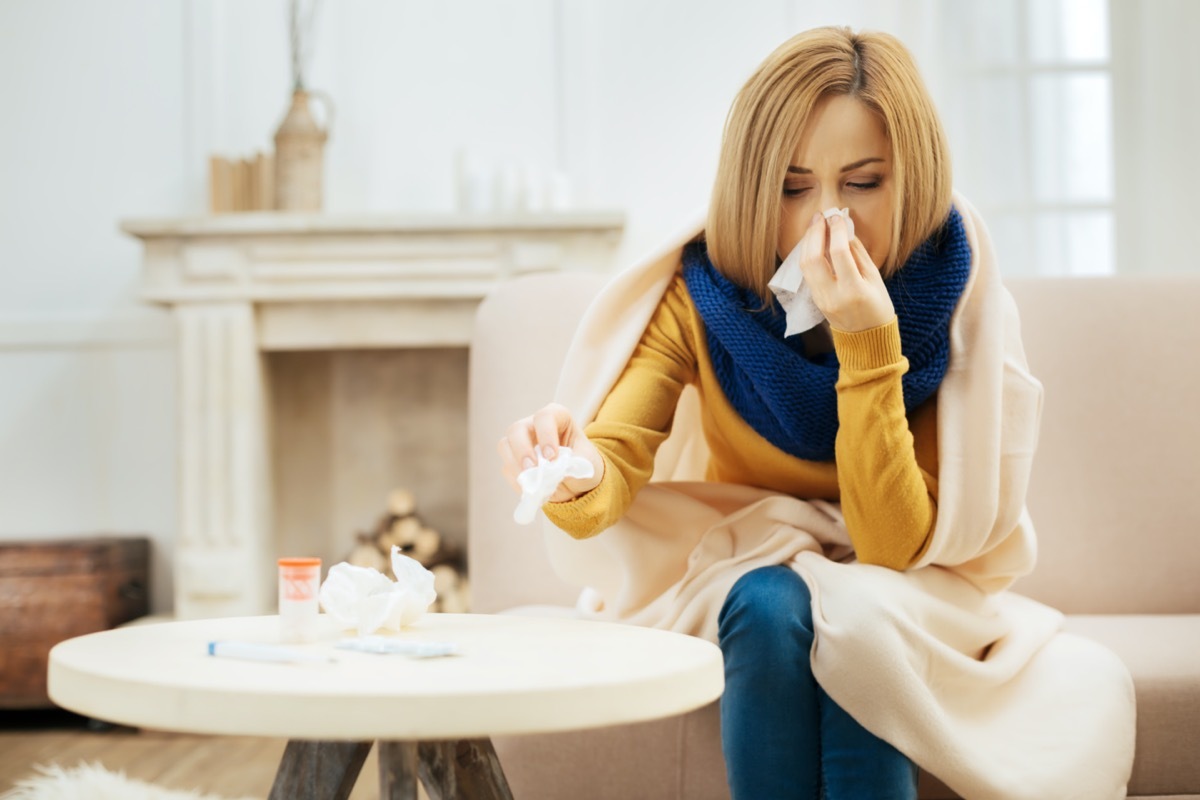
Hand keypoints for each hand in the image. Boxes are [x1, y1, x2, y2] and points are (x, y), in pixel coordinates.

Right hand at [498, 403, 604, 501]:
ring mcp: (521, 442)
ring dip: (515, 466)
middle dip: (522, 450)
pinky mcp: (514, 461)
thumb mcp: (586, 462)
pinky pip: (507, 468)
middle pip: (517, 429)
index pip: (545, 417)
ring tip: (531, 482)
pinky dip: (517, 480)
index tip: (552, 456)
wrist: (579, 482)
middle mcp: (534, 425)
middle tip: (532, 469)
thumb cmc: (584, 463)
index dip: (546, 435)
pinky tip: (531, 488)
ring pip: (505, 446)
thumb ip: (570, 464)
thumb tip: (550, 472)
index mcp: (557, 416)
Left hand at [798, 213, 894, 332]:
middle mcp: (833, 295)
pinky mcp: (815, 300)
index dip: (835, 231)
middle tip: (821, 216)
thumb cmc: (878, 306)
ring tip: (816, 226)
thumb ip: (858, 253)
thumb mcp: (875, 279)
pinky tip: (815, 243)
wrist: (867, 339)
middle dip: (815, 233)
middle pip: (813, 258)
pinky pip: (807, 273)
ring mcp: (820, 299)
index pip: (838, 253)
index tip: (837, 217)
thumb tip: (844, 230)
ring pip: (805, 265)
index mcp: (853, 290)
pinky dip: (809, 255)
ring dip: (808, 242)